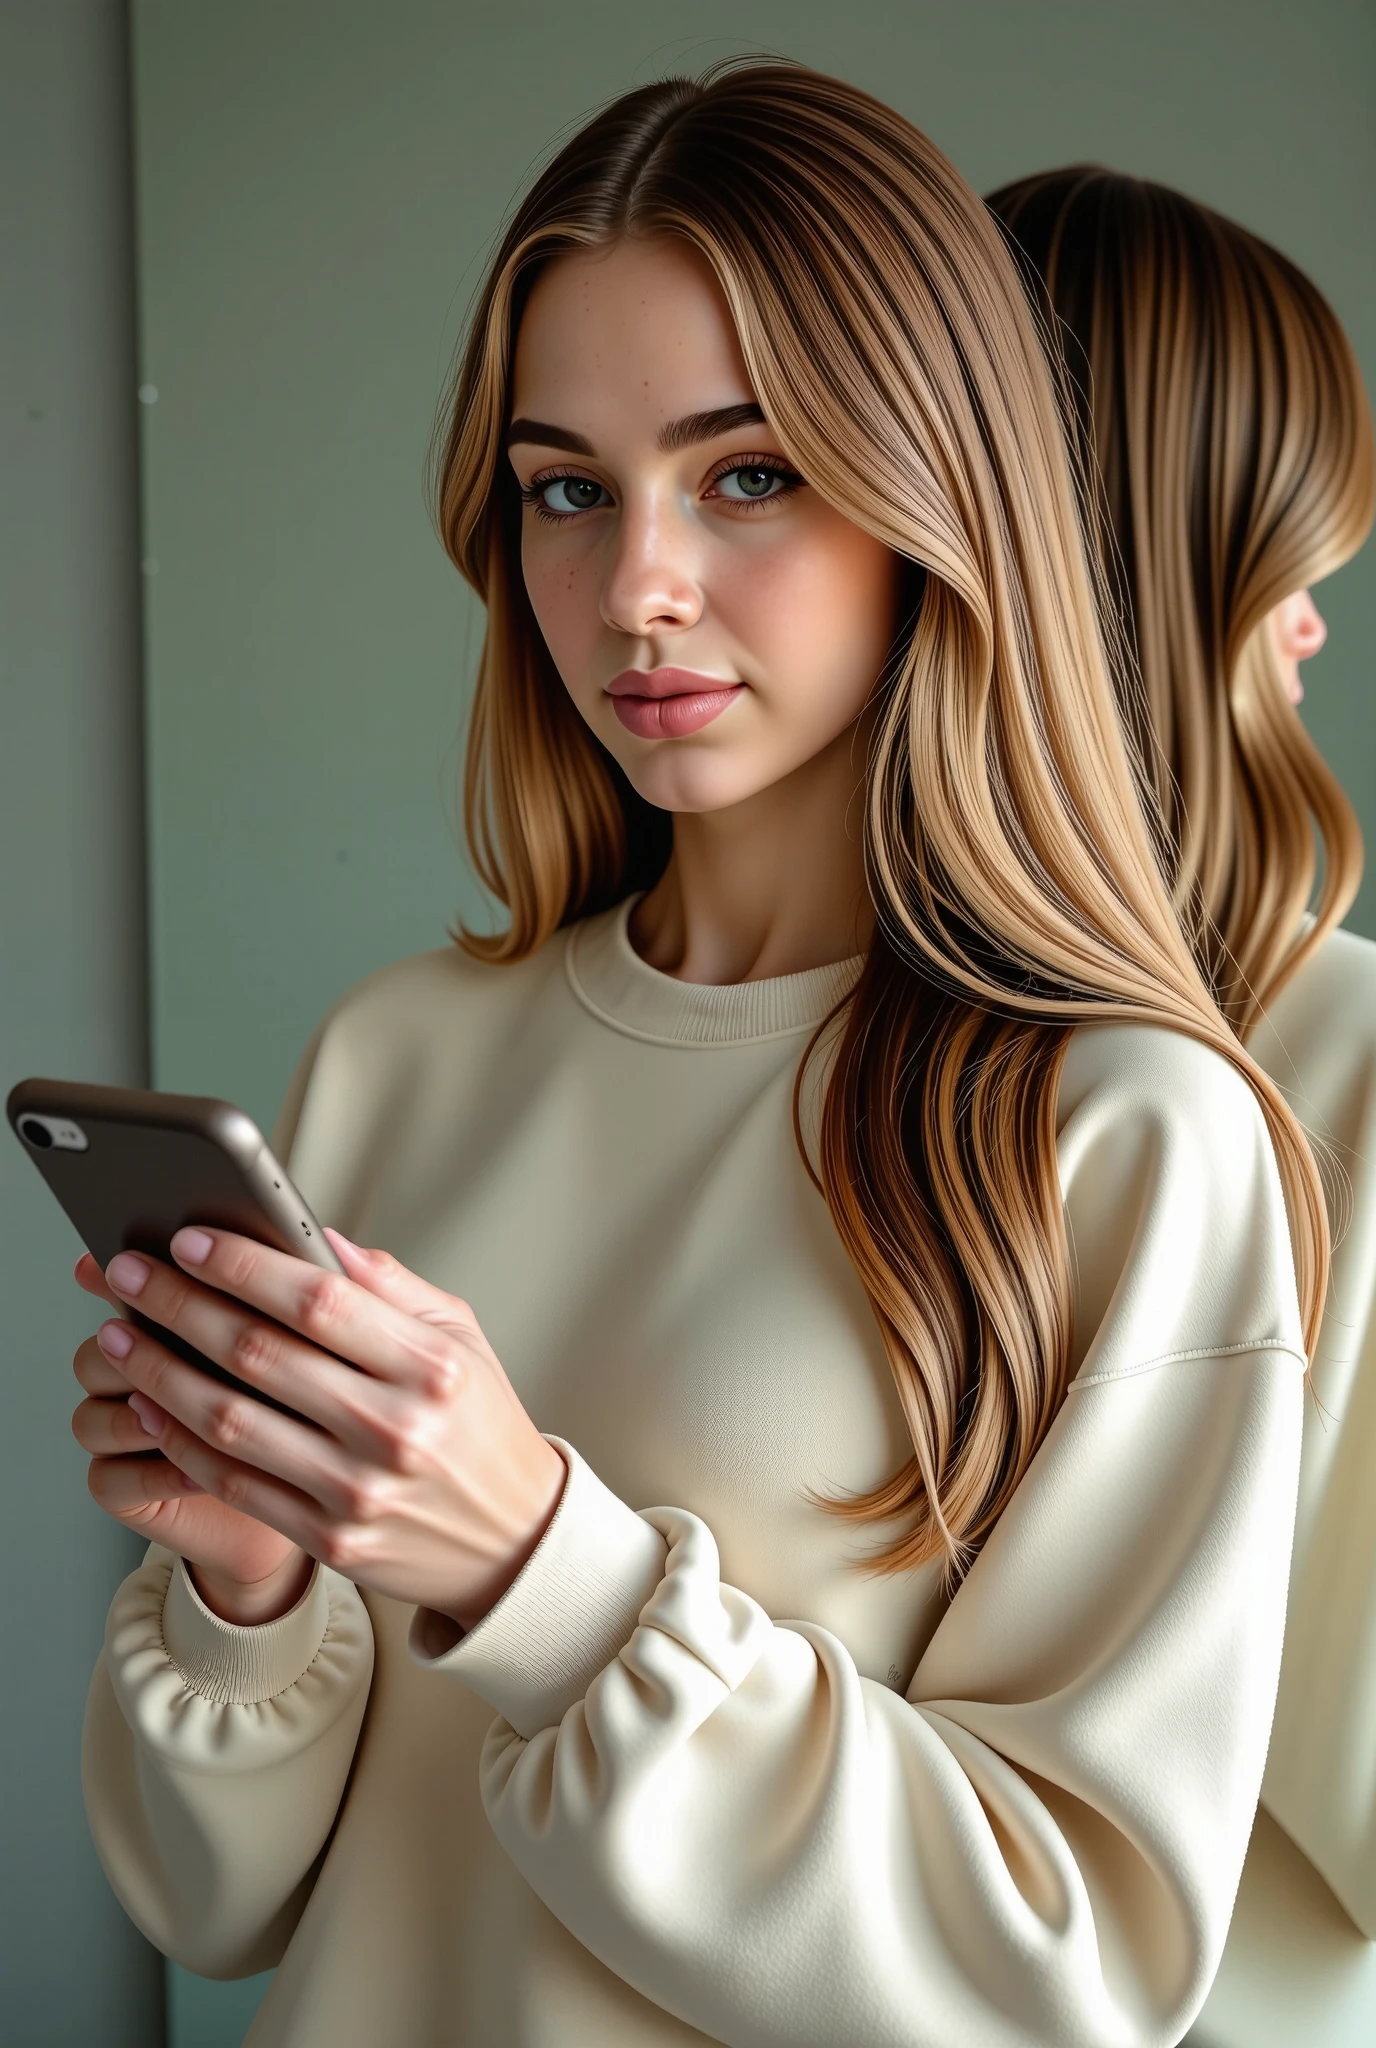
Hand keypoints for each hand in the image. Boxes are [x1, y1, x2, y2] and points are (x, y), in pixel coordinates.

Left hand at [92, 1228, 566, 1633]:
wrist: (512, 1543)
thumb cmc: (480, 1425)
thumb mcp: (460, 1340)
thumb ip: (389, 1286)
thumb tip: (314, 1233)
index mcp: (431, 1367)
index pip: (318, 1301)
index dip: (242, 1265)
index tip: (186, 1238)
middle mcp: (394, 1428)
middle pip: (259, 1354)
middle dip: (178, 1305)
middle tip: (126, 1272)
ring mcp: (357, 1491)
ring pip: (230, 1420)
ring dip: (159, 1371)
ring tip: (117, 1335)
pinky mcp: (329, 1540)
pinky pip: (233, 1483)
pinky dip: (181, 1441)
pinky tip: (150, 1404)